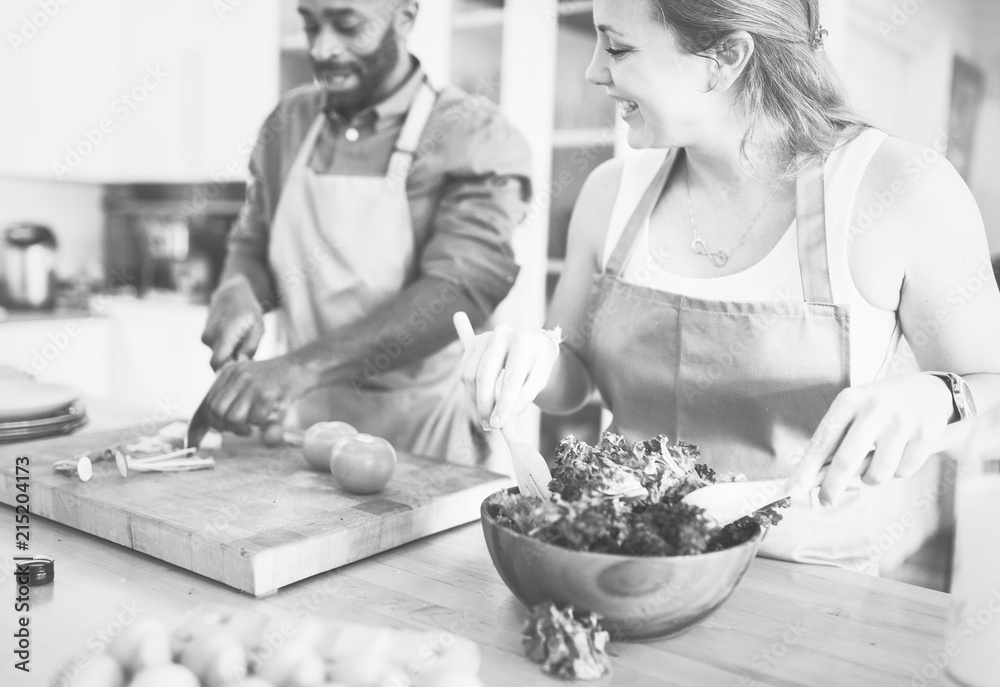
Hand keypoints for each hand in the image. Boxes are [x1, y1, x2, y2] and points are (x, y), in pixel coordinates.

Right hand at [201, 277, 264, 370]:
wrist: (231, 292)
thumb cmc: (248, 310)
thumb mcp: (258, 327)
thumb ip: (250, 347)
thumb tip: (240, 363)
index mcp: (223, 334)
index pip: (216, 364)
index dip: (228, 371)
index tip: (241, 370)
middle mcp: (210, 337)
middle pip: (218, 363)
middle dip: (232, 363)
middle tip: (247, 354)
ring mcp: (205, 337)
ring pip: (218, 356)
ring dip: (230, 355)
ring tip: (241, 342)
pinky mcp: (204, 337)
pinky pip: (216, 350)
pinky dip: (226, 349)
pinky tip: (234, 339)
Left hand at [204, 356, 313, 437]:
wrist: (301, 367)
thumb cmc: (275, 380)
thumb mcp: (249, 382)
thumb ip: (232, 400)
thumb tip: (215, 427)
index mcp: (229, 372)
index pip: (209, 401)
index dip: (211, 420)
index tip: (220, 429)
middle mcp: (238, 375)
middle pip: (216, 410)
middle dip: (225, 426)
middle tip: (239, 429)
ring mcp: (252, 384)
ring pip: (232, 417)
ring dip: (241, 428)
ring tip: (251, 427)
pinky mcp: (267, 393)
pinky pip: (255, 419)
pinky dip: (260, 423)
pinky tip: (266, 417)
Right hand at [459, 325, 559, 430]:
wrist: (530, 343)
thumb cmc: (536, 364)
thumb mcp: (538, 380)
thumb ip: (523, 400)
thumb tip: (505, 424)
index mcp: (523, 342)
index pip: (511, 378)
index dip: (504, 403)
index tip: (499, 424)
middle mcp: (501, 335)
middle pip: (484, 376)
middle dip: (485, 405)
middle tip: (489, 426)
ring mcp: (484, 337)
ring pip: (470, 376)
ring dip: (476, 400)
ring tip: (488, 412)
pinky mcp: (473, 343)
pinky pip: (464, 373)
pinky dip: (471, 390)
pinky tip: (484, 396)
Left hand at [788, 373, 954, 505]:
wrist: (932, 389)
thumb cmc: (881, 406)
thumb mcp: (855, 409)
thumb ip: (836, 439)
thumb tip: (813, 478)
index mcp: (850, 399)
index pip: (822, 440)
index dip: (805, 469)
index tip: (792, 490)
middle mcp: (875, 408)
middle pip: (846, 461)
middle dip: (831, 488)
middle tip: (825, 501)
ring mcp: (902, 422)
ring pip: (877, 474)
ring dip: (872, 478)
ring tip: (877, 461)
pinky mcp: (926, 435)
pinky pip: (903, 472)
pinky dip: (898, 471)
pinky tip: (902, 452)